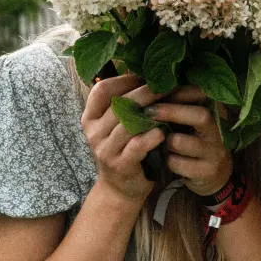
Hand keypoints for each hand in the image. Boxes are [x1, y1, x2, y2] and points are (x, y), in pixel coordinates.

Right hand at [81, 74, 167, 200]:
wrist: (121, 188)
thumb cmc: (124, 149)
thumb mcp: (118, 125)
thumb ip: (124, 103)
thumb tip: (147, 72)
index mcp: (90, 117)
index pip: (101, 90)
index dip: (124, 80)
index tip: (145, 77)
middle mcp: (93, 132)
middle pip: (118, 104)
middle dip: (145, 92)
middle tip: (166, 86)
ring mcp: (104, 149)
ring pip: (127, 123)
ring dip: (151, 112)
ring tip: (170, 105)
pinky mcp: (119, 164)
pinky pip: (136, 145)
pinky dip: (150, 136)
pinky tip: (162, 131)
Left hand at [144, 85, 232, 195]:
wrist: (214, 175)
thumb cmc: (196, 141)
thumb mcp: (192, 121)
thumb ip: (179, 106)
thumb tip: (151, 88)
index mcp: (217, 112)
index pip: (204, 94)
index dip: (180, 92)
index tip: (158, 92)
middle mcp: (221, 131)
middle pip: (201, 116)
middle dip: (171, 111)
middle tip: (148, 111)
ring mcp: (216, 152)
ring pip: (182, 142)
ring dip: (165, 141)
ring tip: (160, 141)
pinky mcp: (208, 171)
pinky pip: (177, 163)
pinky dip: (167, 160)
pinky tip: (166, 160)